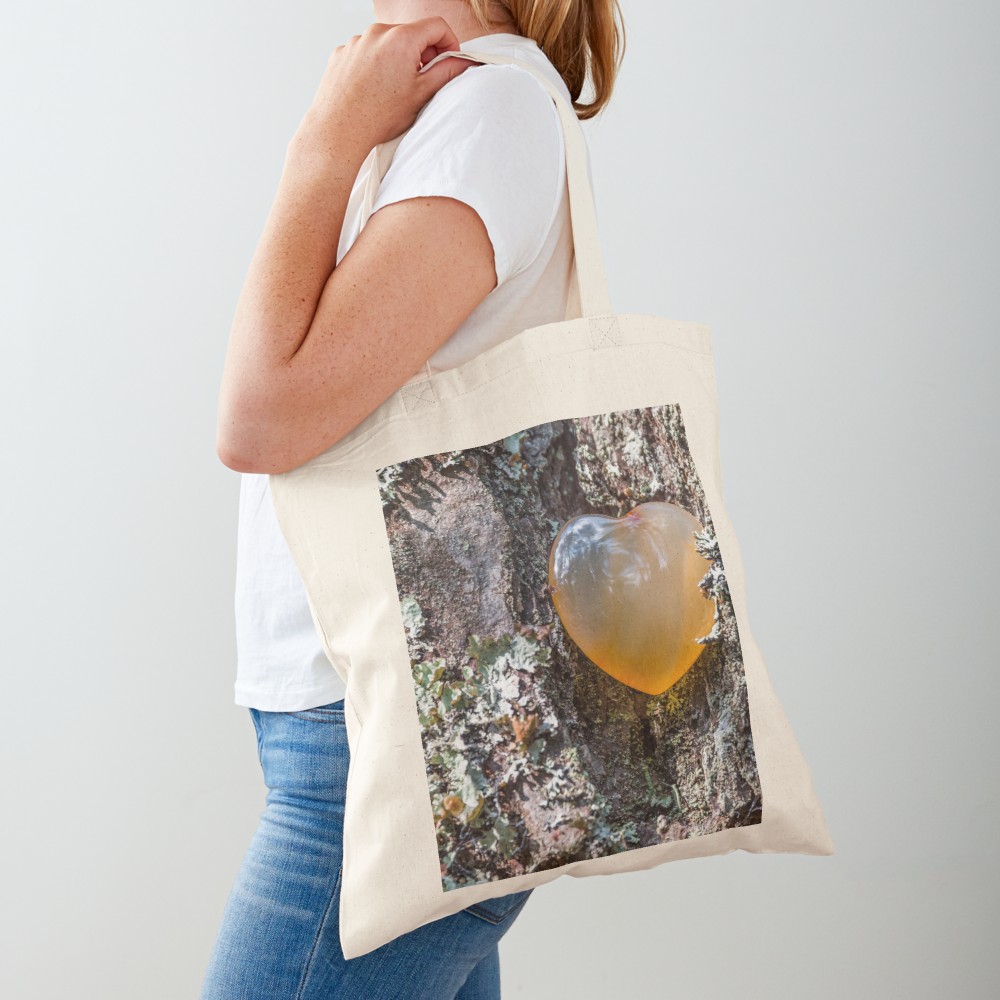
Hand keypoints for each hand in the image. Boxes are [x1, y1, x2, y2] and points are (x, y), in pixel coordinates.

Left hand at [296, 18, 476, 156]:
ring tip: (394, 90)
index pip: (436, 26)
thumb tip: (462, 62)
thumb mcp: (421, 94)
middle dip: (422, 53)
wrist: (339, 130)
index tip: (450, 60)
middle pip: (411, 34)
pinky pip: (367, 52)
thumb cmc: (378, 116)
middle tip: (423, 81)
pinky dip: (376, 65)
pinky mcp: (342, 52)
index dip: (449, 42)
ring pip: (388, 44)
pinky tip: (374, 89)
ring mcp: (357, 41)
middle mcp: (377, 32)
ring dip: (398, 60)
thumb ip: (446, 72)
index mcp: (401, 38)